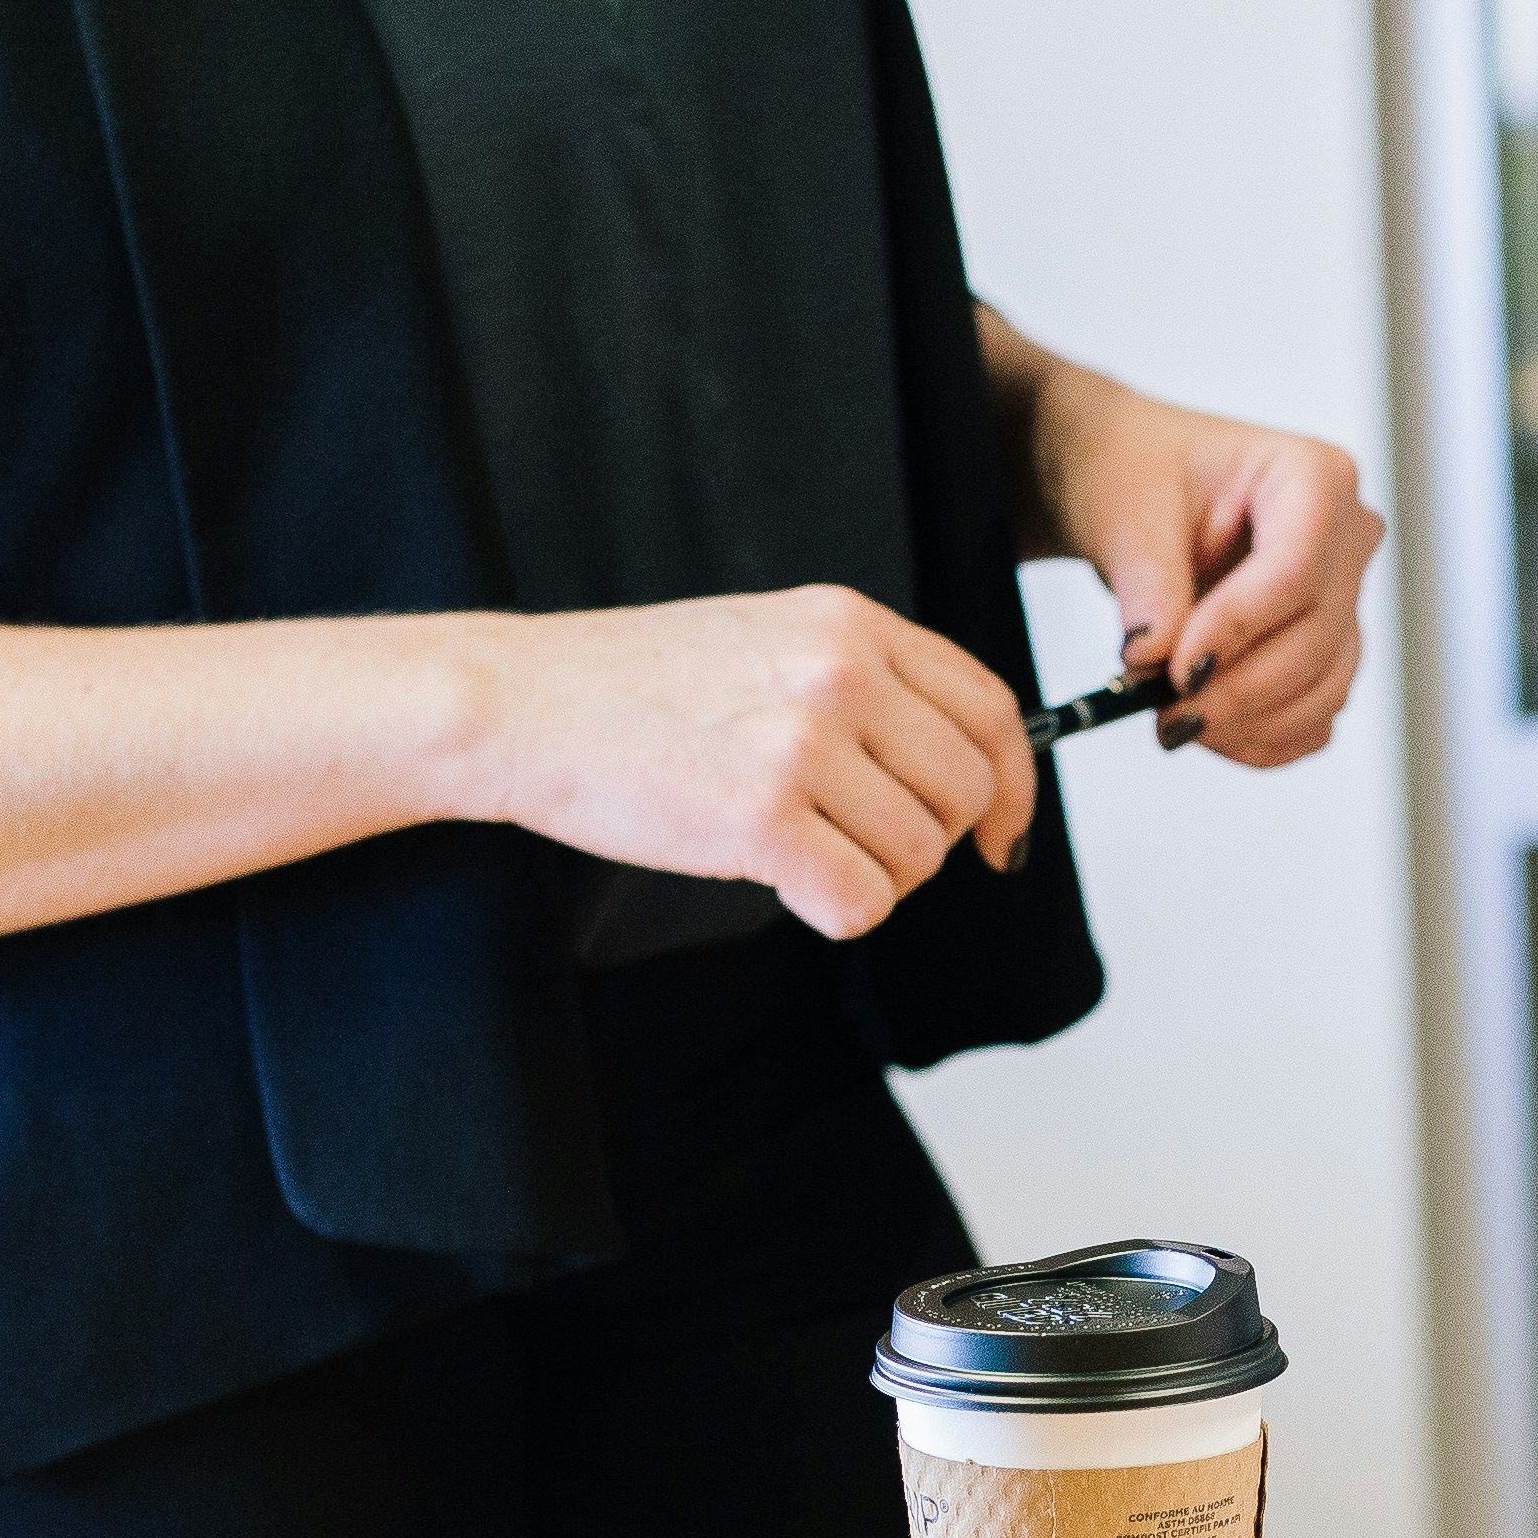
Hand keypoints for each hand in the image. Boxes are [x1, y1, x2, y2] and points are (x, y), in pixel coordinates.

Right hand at [446, 585, 1037, 941]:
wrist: (524, 703)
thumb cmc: (635, 685)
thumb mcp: (769, 639)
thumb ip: (863, 682)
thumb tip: (955, 768)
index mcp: (851, 625)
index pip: (990, 710)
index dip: (1013, 785)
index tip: (998, 832)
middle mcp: (841, 674)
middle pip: (964, 792)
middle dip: (928, 842)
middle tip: (862, 850)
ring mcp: (802, 744)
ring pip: (915, 856)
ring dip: (871, 878)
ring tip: (801, 854)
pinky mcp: (762, 819)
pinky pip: (860, 901)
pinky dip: (833, 912)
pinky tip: (785, 884)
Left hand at [1031, 370, 1384, 767]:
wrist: (1134, 493)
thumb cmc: (1138, 473)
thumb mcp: (1125, 512)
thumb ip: (1146, 583)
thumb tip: (1152, 656)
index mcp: (1312, 475)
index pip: (1296, 569)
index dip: (1238, 629)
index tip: (1176, 670)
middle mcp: (1346, 536)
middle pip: (1317, 636)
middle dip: (1239, 690)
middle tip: (1166, 714)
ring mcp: (1345, 597)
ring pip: (1326, 686)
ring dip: (1252, 723)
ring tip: (1176, 722)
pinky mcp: (1328, 649)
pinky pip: (1317, 715)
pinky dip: (1266, 739)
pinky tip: (1211, 734)